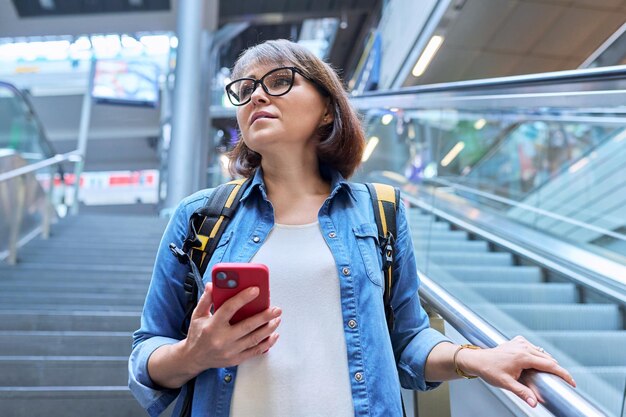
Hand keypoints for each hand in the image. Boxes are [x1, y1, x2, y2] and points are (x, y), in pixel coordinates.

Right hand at [182, 283, 281, 372]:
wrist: (193, 359)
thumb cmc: (197, 334)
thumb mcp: (197, 315)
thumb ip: (206, 299)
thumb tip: (213, 284)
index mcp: (212, 326)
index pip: (229, 309)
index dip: (243, 298)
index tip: (256, 289)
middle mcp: (222, 340)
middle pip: (247, 326)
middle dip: (264, 316)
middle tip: (276, 309)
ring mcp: (230, 351)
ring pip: (254, 339)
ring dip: (269, 328)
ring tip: (277, 319)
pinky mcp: (236, 359)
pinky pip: (255, 351)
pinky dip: (267, 343)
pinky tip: (273, 335)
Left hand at [457, 335, 575, 406]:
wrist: (478, 360)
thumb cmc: (490, 370)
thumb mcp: (506, 384)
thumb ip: (522, 392)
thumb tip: (534, 403)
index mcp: (523, 356)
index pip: (550, 365)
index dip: (563, 374)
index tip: (572, 382)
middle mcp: (523, 346)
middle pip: (548, 358)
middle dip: (557, 370)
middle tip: (562, 382)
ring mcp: (521, 342)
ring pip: (542, 353)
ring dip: (547, 363)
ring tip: (549, 375)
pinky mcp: (518, 340)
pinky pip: (534, 348)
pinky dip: (538, 356)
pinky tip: (536, 364)